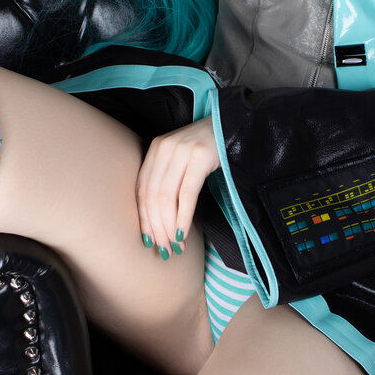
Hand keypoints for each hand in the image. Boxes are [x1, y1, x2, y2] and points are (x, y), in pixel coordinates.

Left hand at [136, 116, 219, 259]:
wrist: (233, 124)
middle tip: (163, 250)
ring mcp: (182, 150)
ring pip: (166, 196)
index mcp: (156, 148)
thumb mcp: (182, 158)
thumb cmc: (208, 147)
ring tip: (174, 246)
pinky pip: (187, 193)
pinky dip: (183, 217)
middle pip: (152, 195)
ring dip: (168, 227)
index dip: (143, 218)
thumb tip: (158, 220)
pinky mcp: (200, 155)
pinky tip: (183, 233)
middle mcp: (165, 147)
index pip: (141, 189)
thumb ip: (168, 179)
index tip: (148, 241)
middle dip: (156, 227)